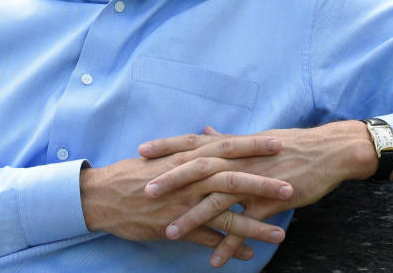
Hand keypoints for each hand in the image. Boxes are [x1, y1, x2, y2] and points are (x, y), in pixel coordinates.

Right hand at [80, 134, 293, 261]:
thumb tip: (208, 138)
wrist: (102, 196)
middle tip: (290, 186)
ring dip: (254, 224)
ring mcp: (182, 204)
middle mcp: (187, 179)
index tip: (278, 143)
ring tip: (281, 233)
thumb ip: (187, 150)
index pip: (224, 147)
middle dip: (262, 183)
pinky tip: (249, 254)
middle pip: (231, 179)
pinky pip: (207, 239)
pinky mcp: (175, 226)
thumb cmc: (131, 174)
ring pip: (225, 214)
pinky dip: (229, 247)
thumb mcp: (160, 156)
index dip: (251, 146)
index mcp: (185, 158)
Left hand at [139, 122, 376, 266]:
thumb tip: (205, 132)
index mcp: (230, 147)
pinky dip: (230, 244)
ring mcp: (252, 182)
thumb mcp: (253, 140)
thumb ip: (225, 140)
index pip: (191, 143)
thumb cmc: (288, 145)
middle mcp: (237, 162)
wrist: (326, 152)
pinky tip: (215, 260)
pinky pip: (246, 227)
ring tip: (169, 232)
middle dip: (170, 181)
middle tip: (145, 193)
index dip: (166, 146)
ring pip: (216, 201)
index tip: (140, 152)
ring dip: (192, 218)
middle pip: (196, 170)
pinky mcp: (270, 202)